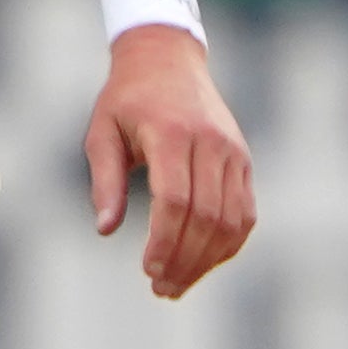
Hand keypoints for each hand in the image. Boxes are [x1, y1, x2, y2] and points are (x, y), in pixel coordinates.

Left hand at [86, 29, 256, 299]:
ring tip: (178, 284)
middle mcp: (209, 142)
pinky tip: (204, 262)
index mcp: (170, 133)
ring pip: (231, 219)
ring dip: (207, 259)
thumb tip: (105, 229)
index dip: (165, 241)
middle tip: (161, 289)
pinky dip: (229, 243)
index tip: (148, 271)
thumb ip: (105, 181)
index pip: (175, 200)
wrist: (168, 59)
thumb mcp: (102, 132)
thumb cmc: (126, 99)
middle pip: (206, 216)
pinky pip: (245, 211)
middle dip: (185, 260)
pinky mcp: (243, 159)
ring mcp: (233, 151)